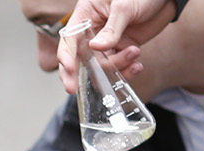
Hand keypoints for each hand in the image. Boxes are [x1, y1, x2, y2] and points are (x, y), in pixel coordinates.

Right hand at [58, 0, 179, 93]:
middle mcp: (93, 31)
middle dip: (75, 74)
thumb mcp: (124, 6)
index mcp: (86, 16)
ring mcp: (108, 42)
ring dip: (117, 65)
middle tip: (73, 89)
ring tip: (135, 52)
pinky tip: (137, 65)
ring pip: (102, 65)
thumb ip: (111, 29)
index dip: (66, 55)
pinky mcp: (123, 48)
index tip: (69, 68)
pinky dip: (127, 71)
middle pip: (78, 57)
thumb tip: (96, 48)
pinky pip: (119, 67)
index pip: (69, 39)